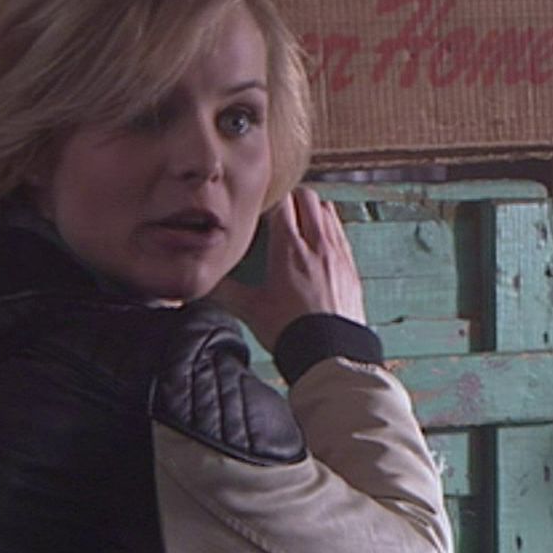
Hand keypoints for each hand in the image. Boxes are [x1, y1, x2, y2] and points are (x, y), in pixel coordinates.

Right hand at [211, 187, 366, 351]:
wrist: (331, 354)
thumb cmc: (293, 332)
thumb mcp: (251, 310)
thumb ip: (225, 292)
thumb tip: (202, 284)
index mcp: (289, 249)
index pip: (281, 202)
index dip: (269, 199)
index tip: (259, 205)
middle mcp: (316, 245)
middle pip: (308, 198)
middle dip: (292, 198)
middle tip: (279, 209)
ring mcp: (338, 254)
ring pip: (328, 211)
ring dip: (313, 210)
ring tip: (300, 222)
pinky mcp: (351, 267)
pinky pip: (342, 233)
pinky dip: (330, 229)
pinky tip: (321, 243)